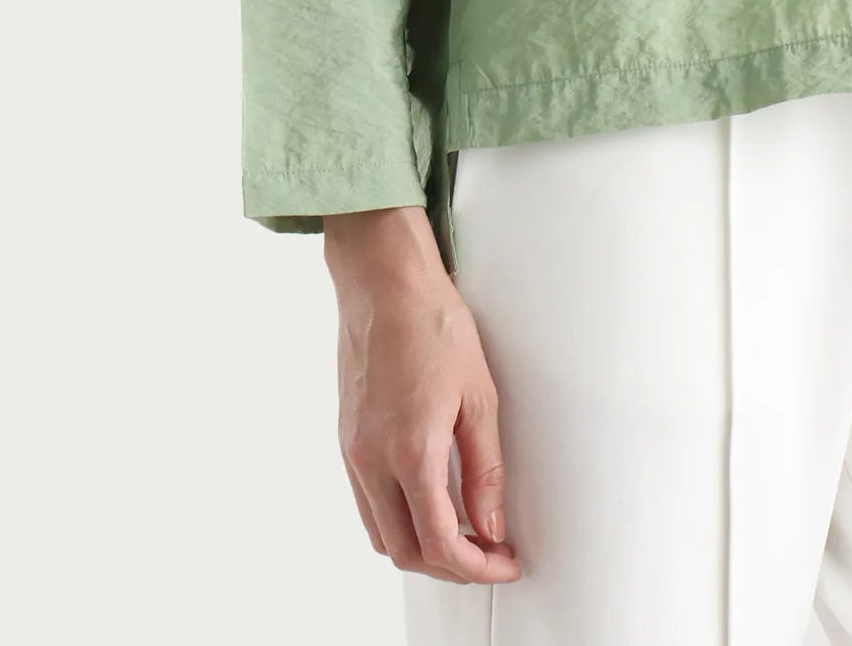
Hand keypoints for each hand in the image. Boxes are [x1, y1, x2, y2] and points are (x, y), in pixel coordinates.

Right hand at [324, 206, 522, 582]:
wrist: (384, 283)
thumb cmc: (433, 324)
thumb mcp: (479, 396)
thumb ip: (485, 470)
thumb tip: (492, 526)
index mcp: (410, 452)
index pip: (441, 544)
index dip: (477, 566)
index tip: (505, 562)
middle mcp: (373, 461)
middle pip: (406, 553)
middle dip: (451, 567)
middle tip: (490, 554)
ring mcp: (353, 453)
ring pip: (382, 535)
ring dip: (422, 549)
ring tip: (464, 534)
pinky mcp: (346, 440)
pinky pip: (367, 505)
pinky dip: (398, 522)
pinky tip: (428, 505)